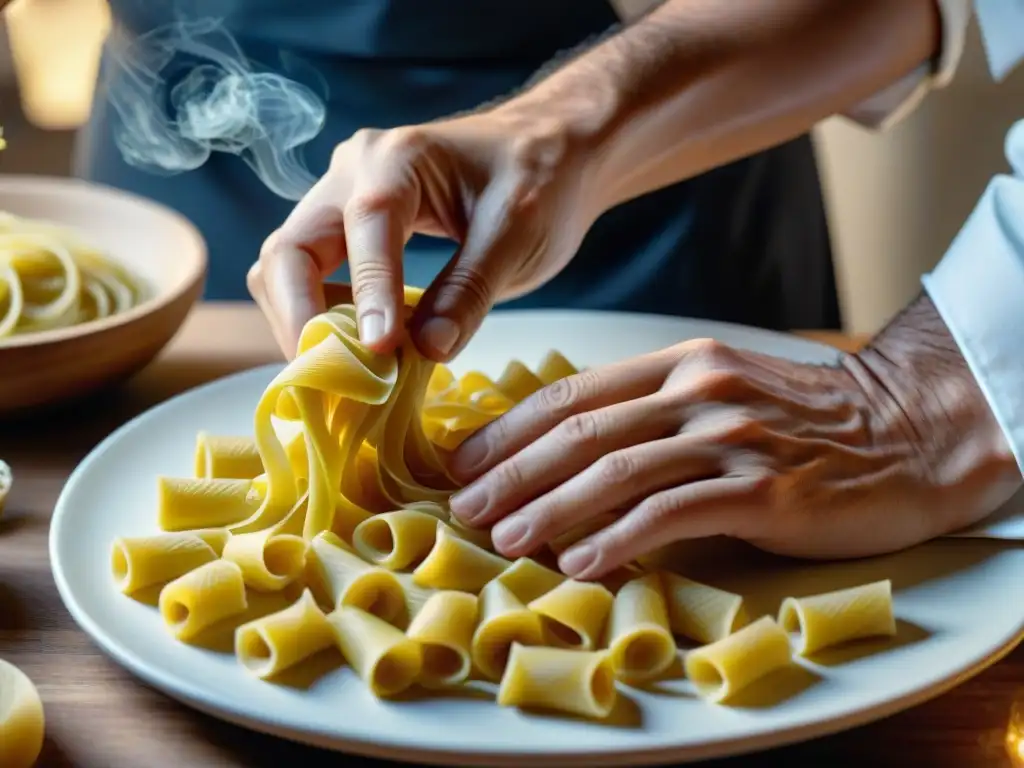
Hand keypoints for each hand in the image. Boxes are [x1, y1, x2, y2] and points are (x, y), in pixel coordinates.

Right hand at [247, 107, 604, 360]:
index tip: (379, 354)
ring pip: (286, 266)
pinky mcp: (347, 230)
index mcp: (398, 159)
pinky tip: (351, 355)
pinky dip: (319, 319)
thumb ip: (470, 289)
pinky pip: (309, 277)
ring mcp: (341, 199)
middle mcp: (352, 173)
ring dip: (303, 323)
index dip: (369, 294)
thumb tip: (426, 350)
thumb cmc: (541, 181)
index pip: (366, 227)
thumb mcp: (518, 234)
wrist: (549, 152)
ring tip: (342, 376)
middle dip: (301, 318)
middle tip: (331, 379)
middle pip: (290, 249)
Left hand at [448, 298, 1021, 579]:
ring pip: (615, 472)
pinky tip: (580, 563)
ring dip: (549, 509)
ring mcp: (731, 437)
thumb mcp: (723, 388)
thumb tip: (570, 446)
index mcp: (680, 363)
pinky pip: (670, 514)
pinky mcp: (762, 489)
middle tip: (463, 507)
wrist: (906, 431)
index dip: (510, 429)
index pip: (574, 394)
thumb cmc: (804, 420)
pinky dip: (616, 539)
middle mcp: (699, 391)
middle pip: (581, 432)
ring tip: (504, 540)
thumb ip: (653, 408)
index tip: (464, 461)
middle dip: (512, 472)